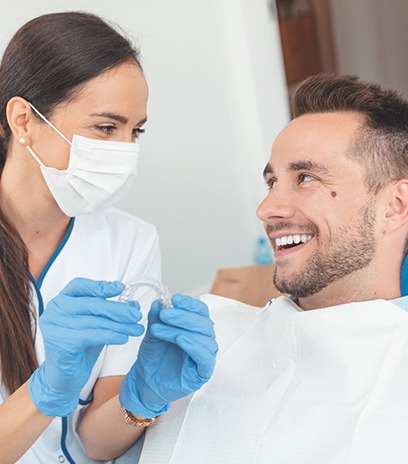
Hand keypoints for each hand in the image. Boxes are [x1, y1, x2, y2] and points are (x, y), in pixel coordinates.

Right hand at [29, 277, 143, 416]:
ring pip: (94, 321)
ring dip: (119, 325)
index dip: (101, 286)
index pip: (80, 286)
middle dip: (117, 309)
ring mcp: (54, 327)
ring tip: (137, 329)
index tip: (121, 287)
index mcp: (60, 300)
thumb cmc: (80, 348)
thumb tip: (134, 305)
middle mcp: (54, 311)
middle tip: (137, 315)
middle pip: (90, 304)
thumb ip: (111, 313)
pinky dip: (110, 335)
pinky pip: (90, 335)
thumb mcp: (97, 325)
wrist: (64, 378)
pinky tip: (124, 337)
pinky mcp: (60, 343)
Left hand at [119, 294, 217, 417]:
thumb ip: (157, 318)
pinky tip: (180, 340)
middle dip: (183, 316)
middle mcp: (204, 341)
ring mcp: (205, 357)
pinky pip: (204, 357)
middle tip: (165, 314)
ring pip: (203, 338)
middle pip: (203, 323)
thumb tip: (159, 302)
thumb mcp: (153, 333)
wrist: (145, 383)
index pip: (201, 311)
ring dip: (182, 329)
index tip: (174, 299)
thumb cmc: (153, 358)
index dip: (190, 304)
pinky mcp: (203, 372)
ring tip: (160, 329)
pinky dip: (194, 346)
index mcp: (196, 329)